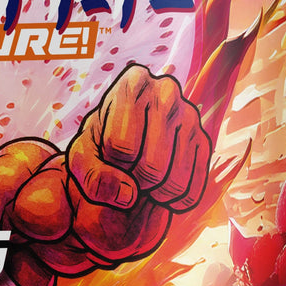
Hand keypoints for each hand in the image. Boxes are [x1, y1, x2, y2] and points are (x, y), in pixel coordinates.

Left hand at [69, 65, 211, 213]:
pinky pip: (194, 186)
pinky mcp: (203, 140)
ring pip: (174, 180)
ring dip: (154, 196)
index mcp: (132, 84)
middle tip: (125, 176)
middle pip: (151, 167)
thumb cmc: (98, 144)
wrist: (123, 142)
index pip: (119, 145)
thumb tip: (129, 196)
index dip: (109, 165)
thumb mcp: (82, 157)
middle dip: (134, 184)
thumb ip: (94, 179)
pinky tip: (159, 193)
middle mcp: (166, 92)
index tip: (106, 158)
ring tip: (140, 184)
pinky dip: (175, 201)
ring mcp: (190, 116)